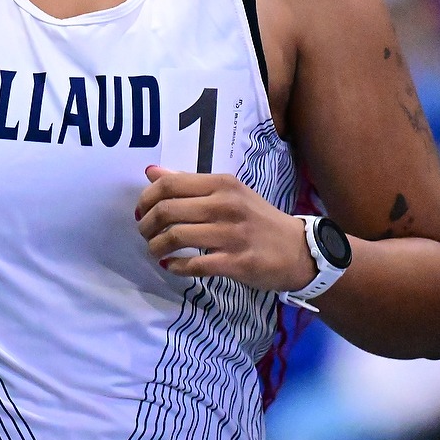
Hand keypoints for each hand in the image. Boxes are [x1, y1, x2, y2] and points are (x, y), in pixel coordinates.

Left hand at [135, 165, 318, 290]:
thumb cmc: (258, 219)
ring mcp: (232, 234)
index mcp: (223, 184)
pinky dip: (175, 266)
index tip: (141, 212)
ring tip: (155, 250)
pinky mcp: (237, 262)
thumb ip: (190, 183)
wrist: (298, 249)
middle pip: (168, 210)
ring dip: (156, 246)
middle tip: (145, 233)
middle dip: (147, 225)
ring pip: (176, 237)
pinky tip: (171, 266)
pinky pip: (194, 265)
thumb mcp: (229, 193)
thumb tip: (151, 172)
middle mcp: (226, 205)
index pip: (170, 184)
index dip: (146, 199)